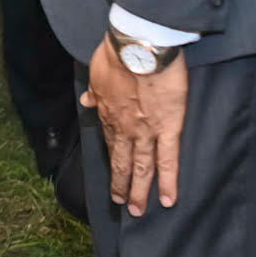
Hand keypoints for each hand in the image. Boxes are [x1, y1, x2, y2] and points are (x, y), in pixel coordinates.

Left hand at [84, 37, 188, 215]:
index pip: (110, 141)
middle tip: (121, 203)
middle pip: (122, 161)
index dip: (111, 158)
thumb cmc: (117, 54)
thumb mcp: (96, 72)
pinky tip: (169, 199)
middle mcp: (124, 127)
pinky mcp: (169, 128)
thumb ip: (94, 91)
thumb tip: (86, 100)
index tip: (112, 172)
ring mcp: (145, 131)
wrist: (138, 47)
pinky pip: (168, 160)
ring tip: (138, 209)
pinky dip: (168, 182)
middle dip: (121, 184)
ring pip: (142, 167)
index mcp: (108, 112)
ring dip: (139, 190)